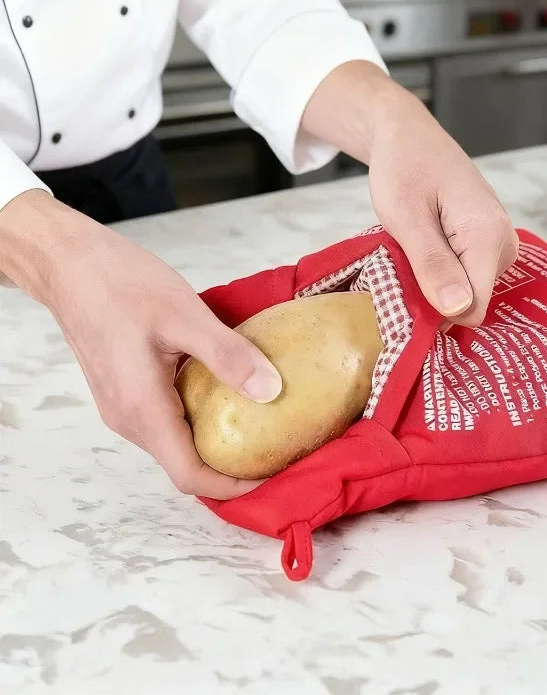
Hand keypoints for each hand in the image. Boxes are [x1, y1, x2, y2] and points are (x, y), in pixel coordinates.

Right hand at [0, 191, 281, 498]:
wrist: (69, 265)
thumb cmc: (120, 284)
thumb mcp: (185, 316)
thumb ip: (228, 356)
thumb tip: (270, 391)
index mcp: (143, 409)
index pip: (190, 475)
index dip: (233, 485)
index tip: (271, 472)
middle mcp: (129, 419)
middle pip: (184, 463)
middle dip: (231, 463)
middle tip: (275, 443)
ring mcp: (122, 406)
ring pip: (175, 441)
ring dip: (215, 439)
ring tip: (258, 418)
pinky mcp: (123, 390)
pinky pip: (165, 418)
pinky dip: (198, 417)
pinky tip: (224, 390)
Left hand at [368, 95, 518, 325]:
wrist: (409, 135)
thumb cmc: (403, 169)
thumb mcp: (406, 218)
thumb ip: (433, 264)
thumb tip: (459, 310)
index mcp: (487, 237)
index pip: (473, 308)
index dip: (436, 312)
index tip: (404, 296)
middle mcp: (504, 243)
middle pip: (472, 301)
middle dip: (435, 296)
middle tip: (402, 265)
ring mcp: (500, 243)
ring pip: (469, 291)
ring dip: (436, 283)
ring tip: (411, 252)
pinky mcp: (490, 243)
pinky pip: (469, 275)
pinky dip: (442, 271)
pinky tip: (424, 249)